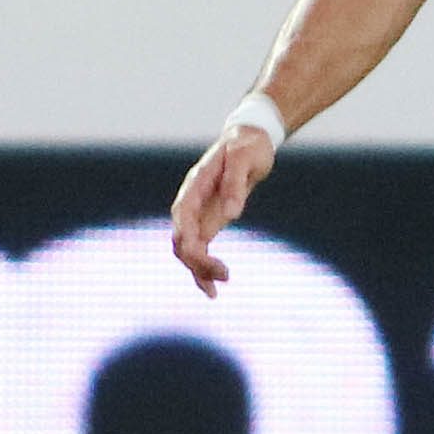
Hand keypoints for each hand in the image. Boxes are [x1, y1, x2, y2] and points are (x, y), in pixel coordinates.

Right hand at [171, 124, 278, 296]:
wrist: (251, 141)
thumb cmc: (248, 147)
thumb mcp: (244, 159)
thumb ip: (236, 184)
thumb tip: (232, 214)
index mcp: (195, 186)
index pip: (183, 219)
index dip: (190, 242)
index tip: (208, 259)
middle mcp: (191, 203)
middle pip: (182, 240)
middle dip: (197, 262)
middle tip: (225, 276)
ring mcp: (199, 214)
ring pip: (187, 250)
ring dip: (198, 271)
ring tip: (216, 292)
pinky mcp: (210, 222)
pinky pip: (199, 250)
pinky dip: (202, 269)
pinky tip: (213, 288)